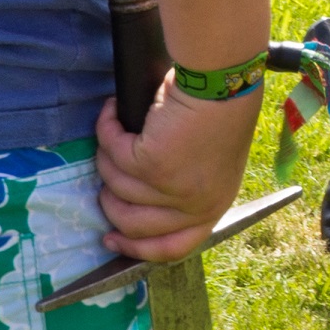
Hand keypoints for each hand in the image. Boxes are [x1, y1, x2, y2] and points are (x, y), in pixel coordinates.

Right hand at [94, 83, 260, 262]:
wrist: (223, 81)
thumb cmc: (220, 111)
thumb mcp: (212, 166)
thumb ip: (185, 191)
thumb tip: (139, 203)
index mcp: (213, 206)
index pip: (172, 248)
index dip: (136, 248)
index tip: (110, 239)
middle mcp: (194, 205)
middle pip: (133, 224)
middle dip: (109, 200)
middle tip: (107, 173)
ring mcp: (172, 188)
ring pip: (115, 185)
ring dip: (107, 157)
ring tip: (115, 132)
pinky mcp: (152, 164)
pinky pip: (111, 153)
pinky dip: (106, 130)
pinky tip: (112, 111)